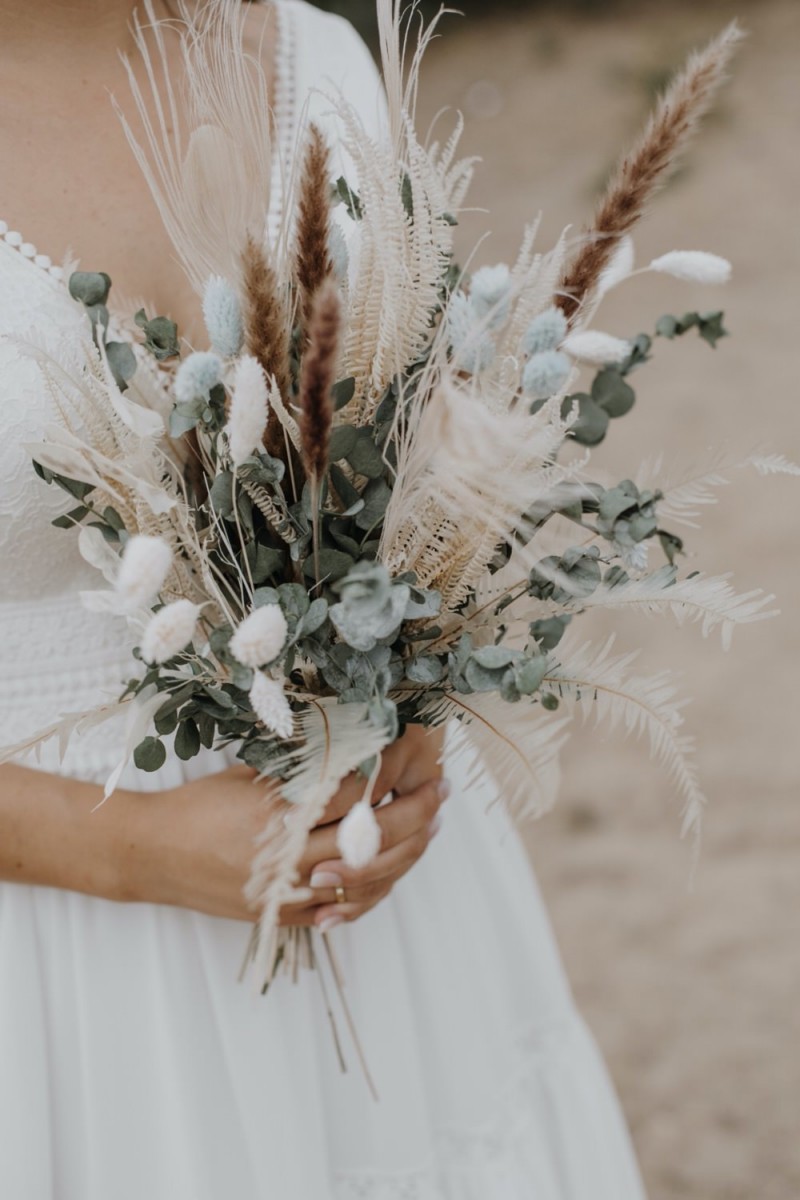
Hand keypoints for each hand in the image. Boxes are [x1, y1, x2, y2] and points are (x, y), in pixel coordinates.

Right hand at [121, 725, 446, 924]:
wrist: (154, 855)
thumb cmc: (200, 806)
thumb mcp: (251, 778)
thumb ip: (304, 776)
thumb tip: (359, 758)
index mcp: (280, 814)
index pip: (353, 792)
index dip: (391, 769)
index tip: (414, 751)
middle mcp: (289, 857)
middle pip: (373, 838)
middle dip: (415, 813)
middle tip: (439, 792)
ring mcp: (289, 893)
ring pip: (368, 879)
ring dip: (407, 852)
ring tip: (429, 827)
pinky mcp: (286, 916)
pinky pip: (345, 909)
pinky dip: (375, 888)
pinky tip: (395, 866)